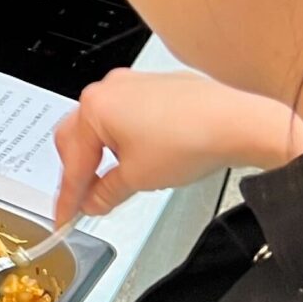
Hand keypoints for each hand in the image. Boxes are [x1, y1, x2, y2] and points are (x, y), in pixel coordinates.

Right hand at [53, 69, 302, 222]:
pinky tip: (141, 158)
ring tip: (118, 180)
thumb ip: (106, 193)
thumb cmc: (191, 139)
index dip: (67, 196)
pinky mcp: (156, 87)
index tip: (64, 216)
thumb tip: (93, 201)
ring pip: (103, 124)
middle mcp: (109, 89)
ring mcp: (134, 84)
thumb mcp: (138, 179)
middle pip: (78, 136)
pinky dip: (125, 139)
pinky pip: (126, 115)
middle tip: (86, 199)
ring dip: (104, 154)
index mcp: (94, 107)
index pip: (72, 161)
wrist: (238, 123)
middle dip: (80, 170)